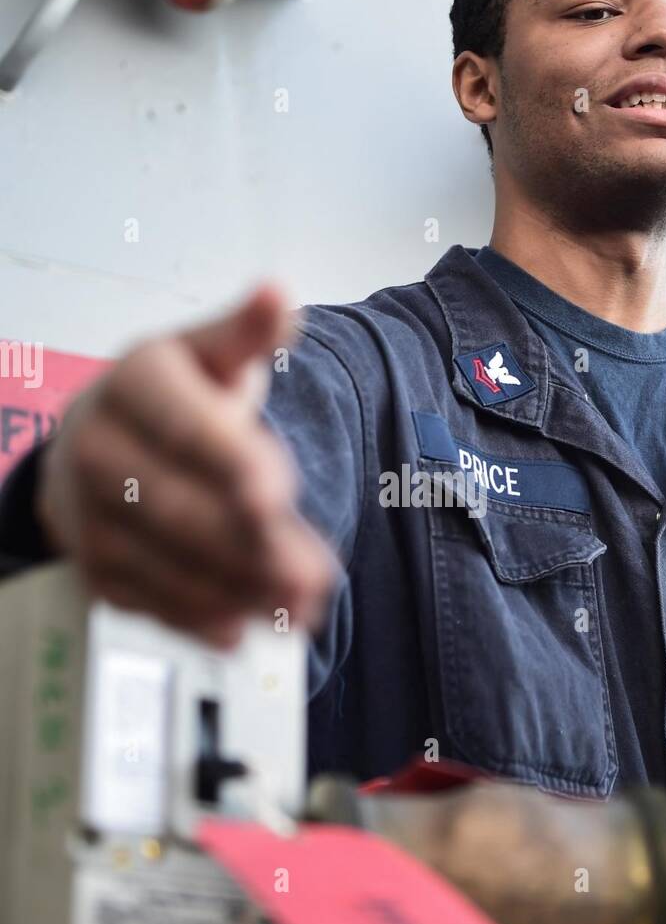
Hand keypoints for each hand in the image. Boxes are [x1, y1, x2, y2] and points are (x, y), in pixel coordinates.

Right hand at [36, 285, 336, 647]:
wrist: (96, 445)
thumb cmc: (168, 398)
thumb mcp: (208, 353)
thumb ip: (248, 335)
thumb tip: (279, 295)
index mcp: (132, 386)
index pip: (182, 427)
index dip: (229, 461)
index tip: (277, 492)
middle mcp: (98, 452)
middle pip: (178, 508)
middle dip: (251, 545)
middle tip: (314, 573)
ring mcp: (92, 518)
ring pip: (168, 565)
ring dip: (239, 591)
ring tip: (302, 604)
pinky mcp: (99, 571)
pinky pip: (152, 602)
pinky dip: (202, 620)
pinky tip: (248, 628)